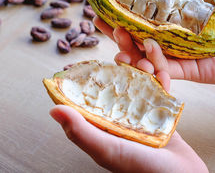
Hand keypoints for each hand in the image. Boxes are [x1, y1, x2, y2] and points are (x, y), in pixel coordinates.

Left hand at [50, 72, 207, 172]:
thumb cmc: (143, 171)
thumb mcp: (108, 150)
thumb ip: (81, 131)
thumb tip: (53, 110)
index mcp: (104, 129)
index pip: (89, 101)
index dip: (86, 81)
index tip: (86, 61)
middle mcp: (120, 122)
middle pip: (115, 89)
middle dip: (119, 70)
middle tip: (122, 53)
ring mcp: (142, 118)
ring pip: (138, 87)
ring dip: (141, 71)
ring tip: (144, 59)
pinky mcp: (161, 117)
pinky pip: (159, 93)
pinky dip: (161, 81)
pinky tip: (161, 69)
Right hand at [93, 16, 214, 86]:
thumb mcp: (200, 5)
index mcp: (159, 29)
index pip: (132, 24)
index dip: (114, 20)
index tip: (98, 12)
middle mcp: (158, 45)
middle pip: (130, 43)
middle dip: (116, 37)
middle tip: (109, 28)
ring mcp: (166, 59)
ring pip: (140, 59)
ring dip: (129, 55)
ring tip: (123, 53)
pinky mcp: (178, 72)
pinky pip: (161, 69)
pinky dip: (154, 63)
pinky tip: (150, 54)